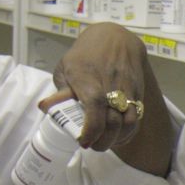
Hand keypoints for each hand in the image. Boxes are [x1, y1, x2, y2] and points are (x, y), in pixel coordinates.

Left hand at [41, 22, 149, 151]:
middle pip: (113, 121)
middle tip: (91, 146)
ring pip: (129, 122)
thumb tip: (46, 108)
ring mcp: (127, 90)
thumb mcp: (66, 68)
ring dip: (117, 139)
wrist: (115, 39)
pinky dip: (128, 133)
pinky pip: (137, 118)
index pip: (94, 108)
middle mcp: (111, 85)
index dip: (90, 130)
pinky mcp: (138, 93)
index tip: (83, 142)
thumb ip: (60, 91)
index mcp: (89, 79)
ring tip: (105, 143)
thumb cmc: (85, 55)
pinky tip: (118, 137)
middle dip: (103, 141)